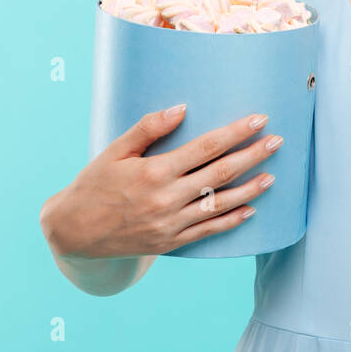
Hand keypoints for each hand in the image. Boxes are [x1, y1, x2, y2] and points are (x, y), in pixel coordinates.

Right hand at [40, 108, 282, 258]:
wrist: (73, 232)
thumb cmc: (94, 184)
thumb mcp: (115, 151)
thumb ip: (149, 128)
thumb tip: (182, 108)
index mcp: (154, 172)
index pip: (206, 147)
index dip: (236, 132)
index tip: (259, 120)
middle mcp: (166, 199)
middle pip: (220, 174)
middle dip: (253, 155)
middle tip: (277, 141)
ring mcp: (170, 224)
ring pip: (220, 204)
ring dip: (250, 190)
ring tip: (272, 175)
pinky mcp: (170, 243)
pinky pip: (208, 232)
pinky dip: (231, 220)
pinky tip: (250, 209)